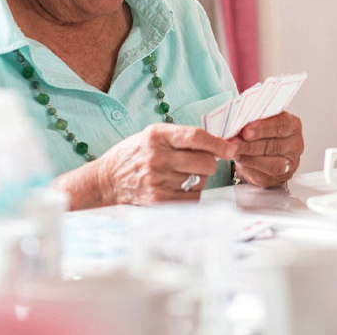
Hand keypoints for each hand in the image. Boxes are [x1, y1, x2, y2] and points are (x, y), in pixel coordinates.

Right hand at [96, 123, 231, 204]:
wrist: (106, 180)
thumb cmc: (136, 154)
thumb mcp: (153, 135)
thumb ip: (182, 137)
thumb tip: (218, 144)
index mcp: (158, 136)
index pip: (196, 136)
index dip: (218, 143)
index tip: (230, 148)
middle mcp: (158, 157)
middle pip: (204, 161)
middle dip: (210, 162)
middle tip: (202, 162)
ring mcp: (157, 180)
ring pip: (200, 180)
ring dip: (199, 178)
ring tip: (183, 174)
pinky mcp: (158, 200)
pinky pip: (192, 197)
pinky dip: (192, 193)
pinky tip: (178, 187)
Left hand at [228, 112, 303, 187]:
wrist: (261, 151)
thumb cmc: (262, 132)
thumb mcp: (261, 120)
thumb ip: (254, 120)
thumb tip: (239, 123)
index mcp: (293, 126)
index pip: (283, 125)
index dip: (264, 128)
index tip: (246, 130)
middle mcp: (295, 145)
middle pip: (275, 146)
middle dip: (251, 145)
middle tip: (234, 143)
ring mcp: (289, 164)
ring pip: (272, 164)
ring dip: (249, 158)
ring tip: (234, 151)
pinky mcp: (278, 179)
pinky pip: (264, 176)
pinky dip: (248, 168)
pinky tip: (239, 160)